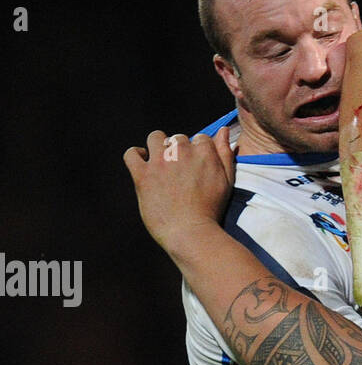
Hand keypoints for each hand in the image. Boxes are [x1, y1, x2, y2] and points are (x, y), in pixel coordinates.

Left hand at [123, 126, 234, 255]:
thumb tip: (224, 131)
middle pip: (177, 139)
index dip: (196, 152)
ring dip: (157, 148)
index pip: (199, 138)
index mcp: (204, 152)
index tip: (195, 168)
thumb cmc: (212, 210)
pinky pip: (131, 154)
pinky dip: (135, 155)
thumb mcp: (226, 181)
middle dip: (178, 152)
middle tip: (179, 173)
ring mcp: (160, 162)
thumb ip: (225, 153)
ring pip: (155, 138)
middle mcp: (181, 151)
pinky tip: (142, 163)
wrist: (191, 233)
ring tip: (160, 165)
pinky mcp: (143, 175)